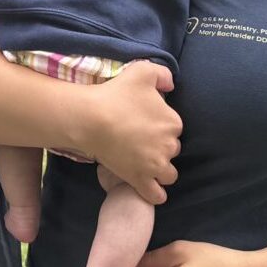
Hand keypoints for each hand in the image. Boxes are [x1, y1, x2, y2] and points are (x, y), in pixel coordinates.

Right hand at [81, 61, 181, 203]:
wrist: (92, 118)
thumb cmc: (116, 93)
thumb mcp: (142, 70)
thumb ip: (163, 74)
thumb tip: (171, 85)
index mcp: (172, 122)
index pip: (174, 127)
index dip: (160, 123)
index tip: (144, 120)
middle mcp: (169, 146)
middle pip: (172, 150)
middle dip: (160, 146)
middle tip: (140, 138)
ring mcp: (155, 166)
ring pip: (169, 174)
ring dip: (161, 170)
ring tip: (146, 163)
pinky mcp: (140, 180)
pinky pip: (156, 195)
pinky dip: (155, 193)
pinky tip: (150, 187)